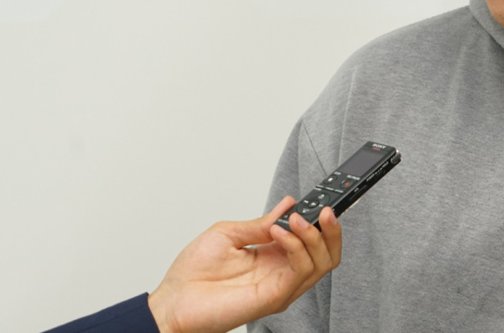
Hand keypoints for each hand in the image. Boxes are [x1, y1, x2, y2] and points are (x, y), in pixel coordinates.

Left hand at [148, 197, 341, 332]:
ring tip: (296, 220)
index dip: (322, 222)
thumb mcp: (228, 234)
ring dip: (313, 236)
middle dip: (331, 230)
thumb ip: (261, 223)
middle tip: (323, 210)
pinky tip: (280, 234)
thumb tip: (288, 204)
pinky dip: (295, 248)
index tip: (324, 201)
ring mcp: (281, 287)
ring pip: (322, 263)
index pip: (312, 240)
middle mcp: (282, 272)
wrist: (173, 302)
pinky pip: (300, 272)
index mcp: (274, 256)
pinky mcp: (275, 297)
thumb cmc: (192, 273)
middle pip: (327, 254)